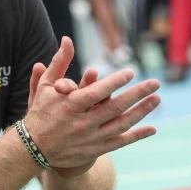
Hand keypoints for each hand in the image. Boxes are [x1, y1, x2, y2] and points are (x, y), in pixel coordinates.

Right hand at [24, 37, 159, 171]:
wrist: (34, 148)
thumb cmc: (41, 112)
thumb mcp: (45, 86)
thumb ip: (59, 62)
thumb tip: (67, 39)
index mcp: (68, 106)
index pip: (95, 93)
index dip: (113, 83)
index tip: (130, 72)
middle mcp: (81, 124)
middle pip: (114, 108)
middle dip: (136, 95)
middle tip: (155, 83)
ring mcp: (90, 138)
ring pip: (120, 125)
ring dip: (141, 112)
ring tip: (157, 99)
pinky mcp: (95, 150)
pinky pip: (120, 142)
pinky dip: (137, 136)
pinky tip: (152, 129)